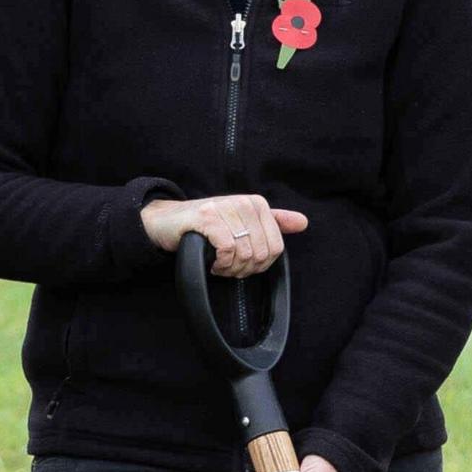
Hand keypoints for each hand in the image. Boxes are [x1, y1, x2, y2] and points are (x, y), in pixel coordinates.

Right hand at [144, 193, 308, 277]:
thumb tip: (303, 222)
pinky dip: (220, 264)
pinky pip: (227, 250)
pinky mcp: (208, 217)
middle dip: (244, 269)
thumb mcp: (243, 222)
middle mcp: (244, 203)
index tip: (243, 263)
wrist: (168, 221)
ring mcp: (226, 208)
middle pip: (261, 254)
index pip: (276, 248)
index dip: (260, 265)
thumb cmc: (208, 225)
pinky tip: (212, 262)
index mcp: (258, 204)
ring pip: (245, 254)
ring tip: (219, 264)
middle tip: (228, 266)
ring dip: (230, 268)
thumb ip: (273, 222)